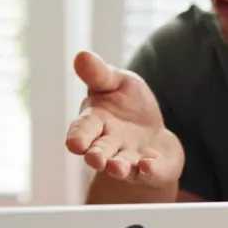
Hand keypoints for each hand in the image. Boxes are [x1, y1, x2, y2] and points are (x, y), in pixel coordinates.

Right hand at [64, 51, 184, 185]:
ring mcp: (129, 160)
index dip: (78, 137)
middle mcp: (108, 145)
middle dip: (97, 156)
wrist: (151, 134)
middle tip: (95, 159)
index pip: (82, 130)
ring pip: (121, 167)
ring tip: (118, 167)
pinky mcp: (152, 169)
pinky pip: (150, 172)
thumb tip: (81, 55)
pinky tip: (148, 165)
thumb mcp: (116, 83)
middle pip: (99, 152)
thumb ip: (99, 74)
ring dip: (118, 168)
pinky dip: (149, 171)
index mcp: (95, 122)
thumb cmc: (128, 105)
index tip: (75, 144)